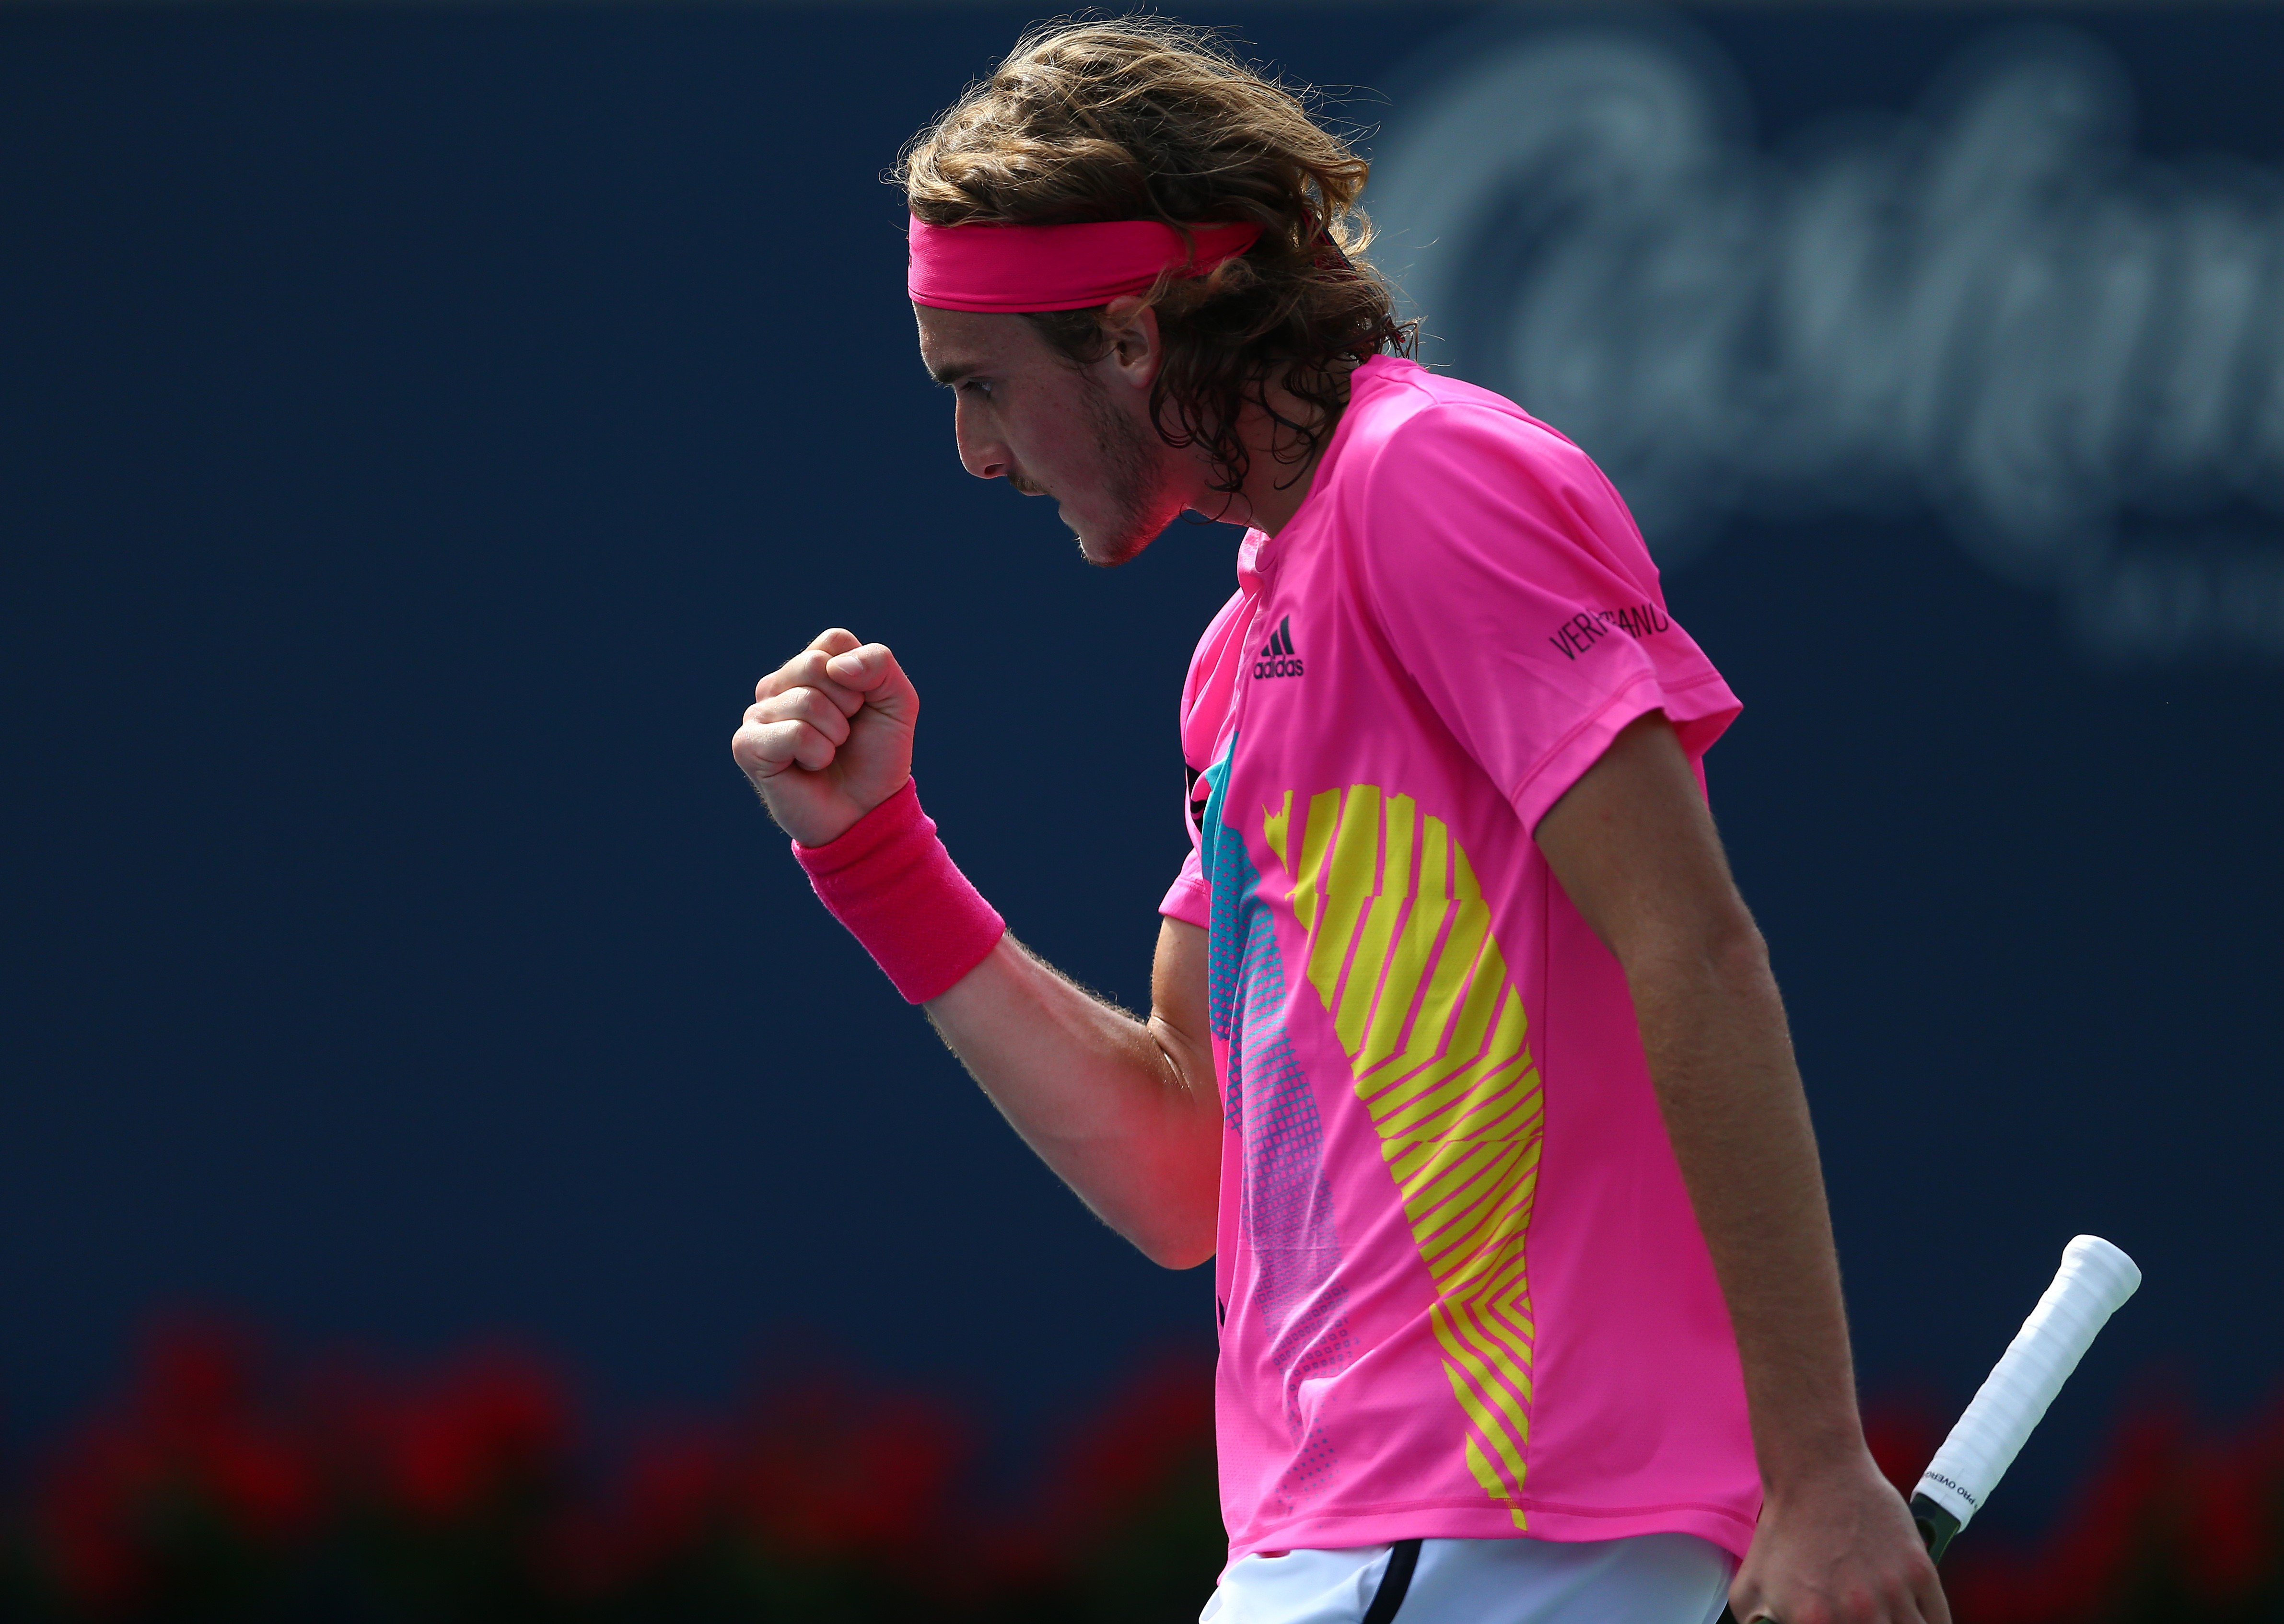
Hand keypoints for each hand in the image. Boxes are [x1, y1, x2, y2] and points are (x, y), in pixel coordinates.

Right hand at [731, 627, 917, 847]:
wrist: (867, 810)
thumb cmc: (876, 755)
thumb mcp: (897, 703)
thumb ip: (880, 665)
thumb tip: (836, 667)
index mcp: (809, 667)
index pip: (835, 641)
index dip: (863, 677)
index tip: (862, 707)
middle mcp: (777, 685)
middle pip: (816, 665)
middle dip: (848, 706)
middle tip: (845, 735)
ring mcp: (758, 714)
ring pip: (806, 702)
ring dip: (835, 736)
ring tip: (828, 754)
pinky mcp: (746, 745)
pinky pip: (794, 733)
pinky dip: (817, 754)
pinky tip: (810, 767)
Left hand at [1729, 1449, 1949, 1623]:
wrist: (1816, 1475)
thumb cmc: (1781, 1534)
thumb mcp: (1750, 1593)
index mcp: (1814, 1622)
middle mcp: (1857, 1613)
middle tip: (1867, 1622)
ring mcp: (1894, 1592)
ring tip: (1887, 1621)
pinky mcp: (1920, 1571)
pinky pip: (1939, 1622)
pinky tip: (1915, 1622)